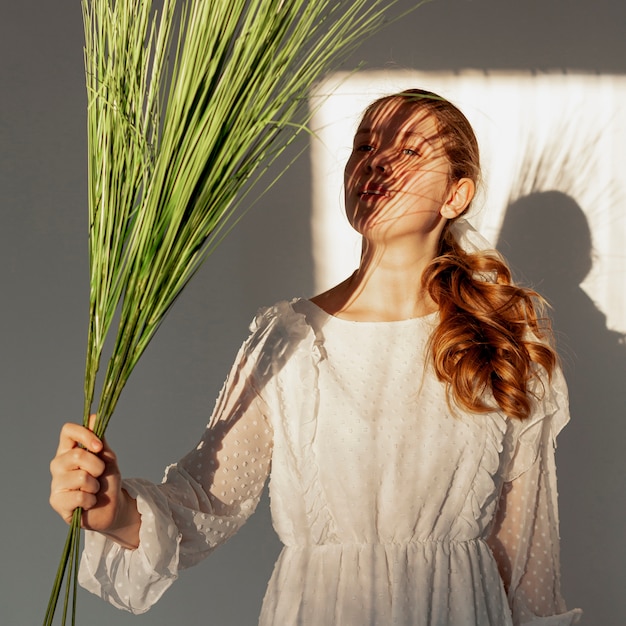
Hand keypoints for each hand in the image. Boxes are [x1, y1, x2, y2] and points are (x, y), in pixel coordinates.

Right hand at [49, 417, 138, 545]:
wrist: (111, 507)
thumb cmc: (107, 480)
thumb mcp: (107, 457)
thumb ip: (99, 440)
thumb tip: (93, 417)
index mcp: (69, 449)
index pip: (68, 430)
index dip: (85, 435)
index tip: (99, 447)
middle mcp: (58, 464)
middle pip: (77, 455)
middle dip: (97, 466)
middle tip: (100, 475)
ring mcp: (55, 483)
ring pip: (81, 477)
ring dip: (95, 485)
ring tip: (93, 490)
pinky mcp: (56, 501)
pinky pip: (79, 496)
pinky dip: (90, 500)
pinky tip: (88, 502)